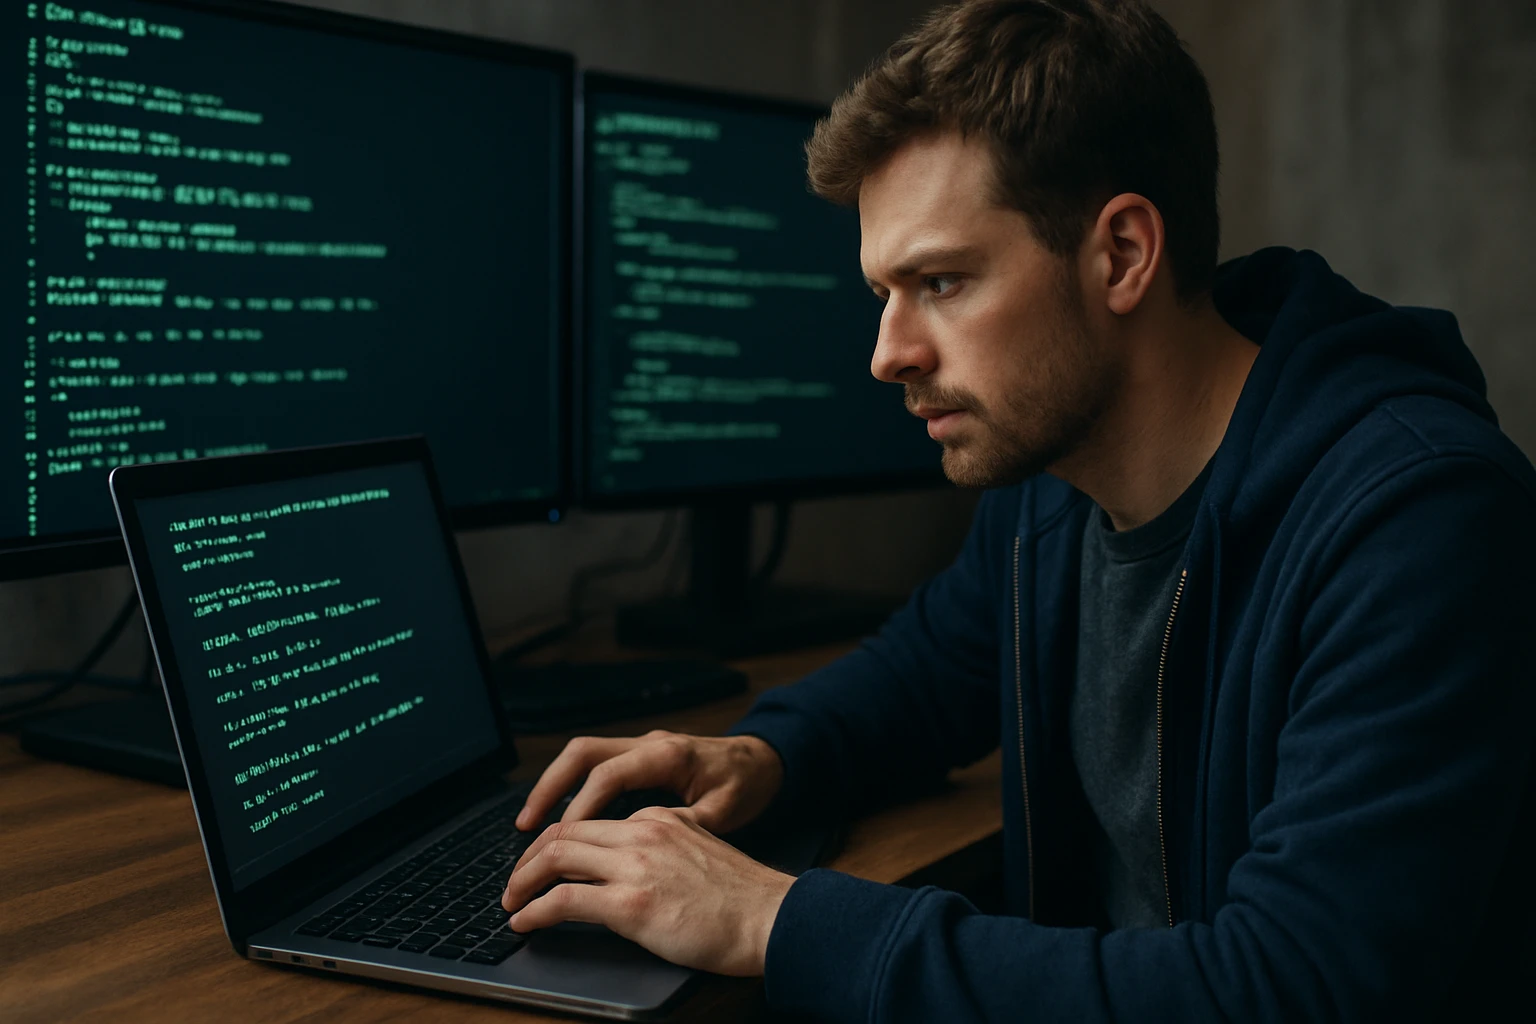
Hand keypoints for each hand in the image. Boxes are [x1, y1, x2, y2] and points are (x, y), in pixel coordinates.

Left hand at [501, 805, 794, 975]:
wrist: (772, 917)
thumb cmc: (744, 899)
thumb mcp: (701, 852)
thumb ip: (668, 846)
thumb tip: (636, 866)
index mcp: (659, 819)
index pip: (591, 821)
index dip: (557, 842)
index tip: (543, 861)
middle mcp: (643, 831)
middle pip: (565, 832)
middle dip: (529, 858)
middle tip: (514, 882)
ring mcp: (636, 865)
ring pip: (556, 857)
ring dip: (523, 880)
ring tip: (511, 901)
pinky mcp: (631, 903)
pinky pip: (563, 901)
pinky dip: (534, 911)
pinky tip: (525, 922)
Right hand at [516, 730, 783, 834]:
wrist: (765, 760)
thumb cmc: (748, 784)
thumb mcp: (725, 810)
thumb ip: (686, 824)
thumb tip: (647, 844)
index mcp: (667, 754)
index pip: (608, 775)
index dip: (581, 807)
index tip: (561, 842)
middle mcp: (648, 744)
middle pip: (582, 753)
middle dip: (549, 787)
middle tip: (525, 826)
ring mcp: (641, 746)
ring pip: (583, 755)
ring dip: (554, 786)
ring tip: (530, 824)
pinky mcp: (640, 756)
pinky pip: (596, 765)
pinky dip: (572, 788)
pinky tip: (561, 819)